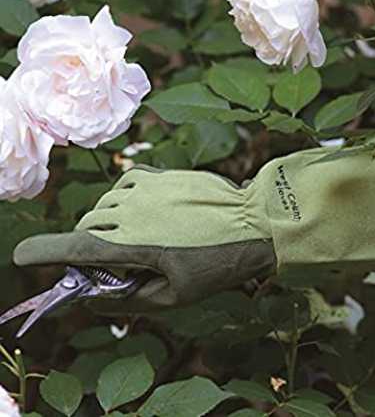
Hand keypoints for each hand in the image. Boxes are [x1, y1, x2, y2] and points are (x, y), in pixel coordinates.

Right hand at [13, 166, 275, 312]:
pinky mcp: (158, 173)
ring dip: (108, 223)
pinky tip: (145, 212)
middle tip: (114, 265)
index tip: (21, 257)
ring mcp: (145, 186)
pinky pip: (124, 184)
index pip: (76, 248)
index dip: (44, 253)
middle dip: (90, 248)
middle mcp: (131, 209)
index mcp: (133, 243)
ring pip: (105, 206)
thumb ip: (128, 298)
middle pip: (88, 229)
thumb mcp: (175, 295)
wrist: (254, 221)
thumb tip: (93, 297)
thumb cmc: (216, 263)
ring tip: (140, 238)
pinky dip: (124, 200)